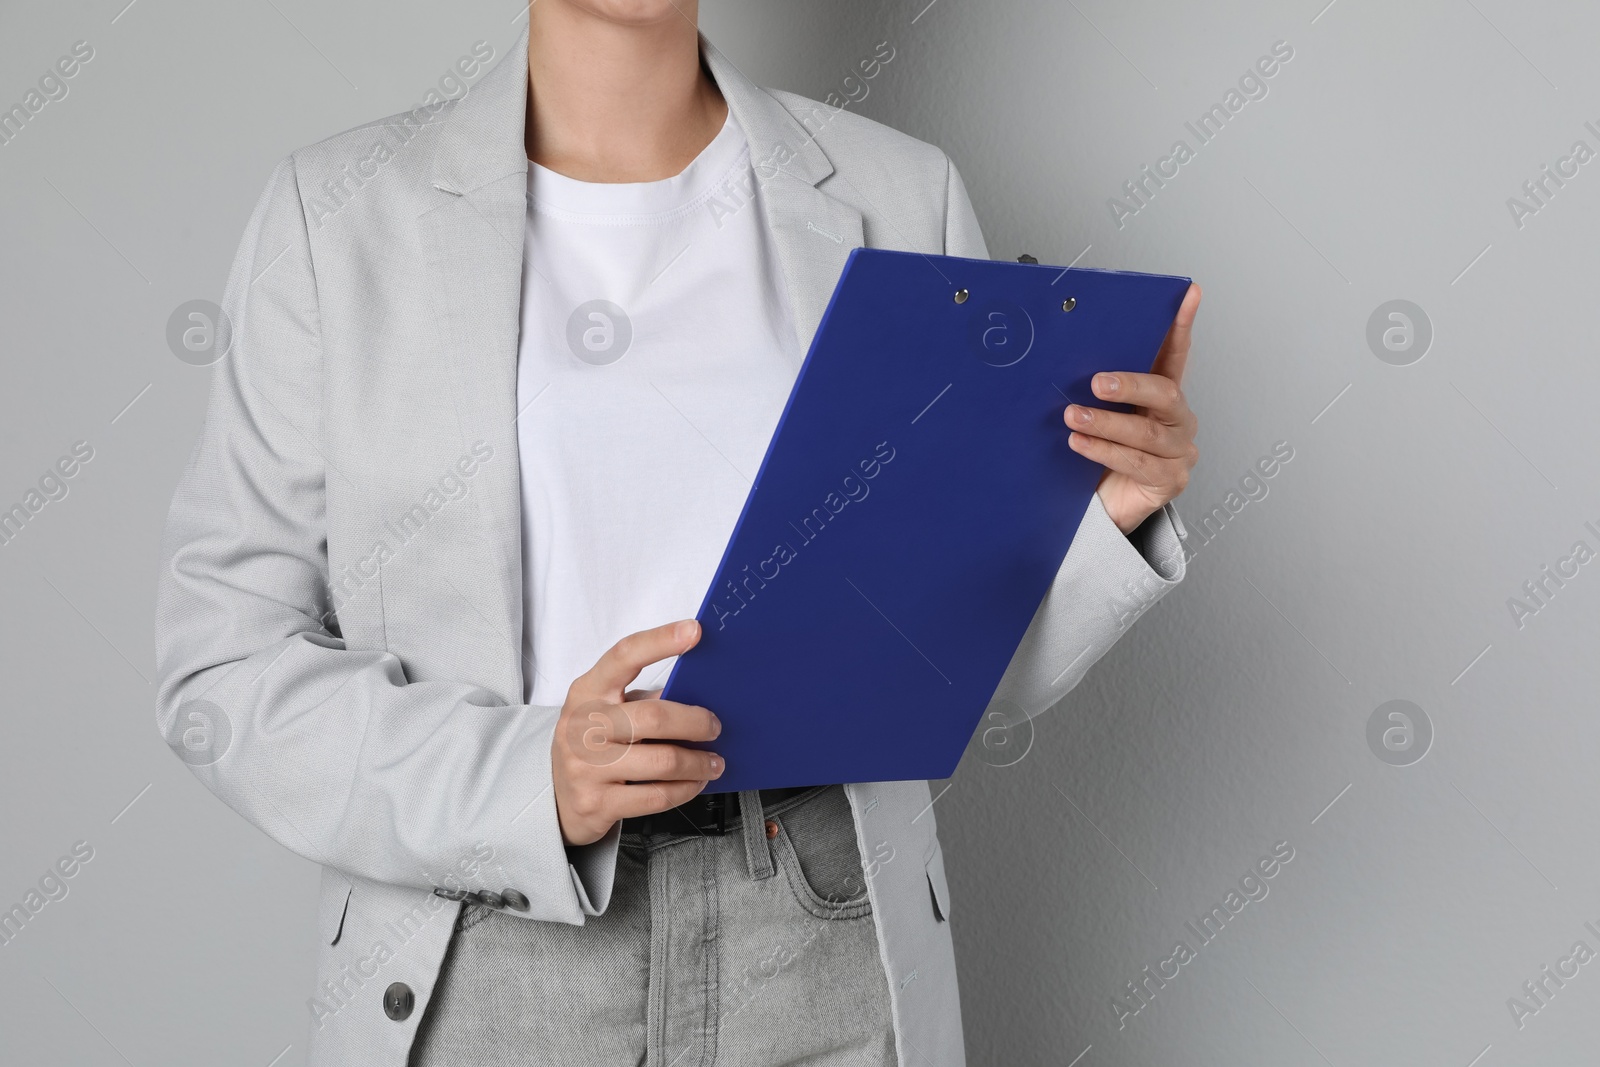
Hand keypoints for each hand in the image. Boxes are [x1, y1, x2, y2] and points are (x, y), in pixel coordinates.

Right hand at [551, 619, 724, 845]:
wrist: (557, 798)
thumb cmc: (594, 744)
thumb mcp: (608, 711)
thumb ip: (644, 699)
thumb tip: (698, 694)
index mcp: (587, 691)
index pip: (624, 656)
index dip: (660, 641)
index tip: (694, 631)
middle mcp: (583, 726)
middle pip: (654, 717)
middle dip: (696, 722)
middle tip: (714, 727)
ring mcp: (587, 767)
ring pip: (662, 761)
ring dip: (698, 762)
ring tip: (713, 762)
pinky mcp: (597, 803)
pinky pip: (656, 797)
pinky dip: (686, 789)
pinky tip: (694, 783)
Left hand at [1064, 282, 1201, 533]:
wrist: (1104, 506)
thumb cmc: (1102, 454)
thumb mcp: (1101, 414)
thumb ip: (1098, 389)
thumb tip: (1062, 353)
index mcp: (1164, 395)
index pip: (1176, 354)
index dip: (1181, 325)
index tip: (1186, 294)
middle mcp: (1177, 420)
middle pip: (1165, 392)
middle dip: (1130, 384)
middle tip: (1096, 382)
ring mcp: (1177, 451)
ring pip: (1146, 432)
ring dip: (1107, 422)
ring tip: (1075, 416)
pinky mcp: (1169, 481)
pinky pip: (1137, 463)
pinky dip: (1105, 451)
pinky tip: (1081, 444)